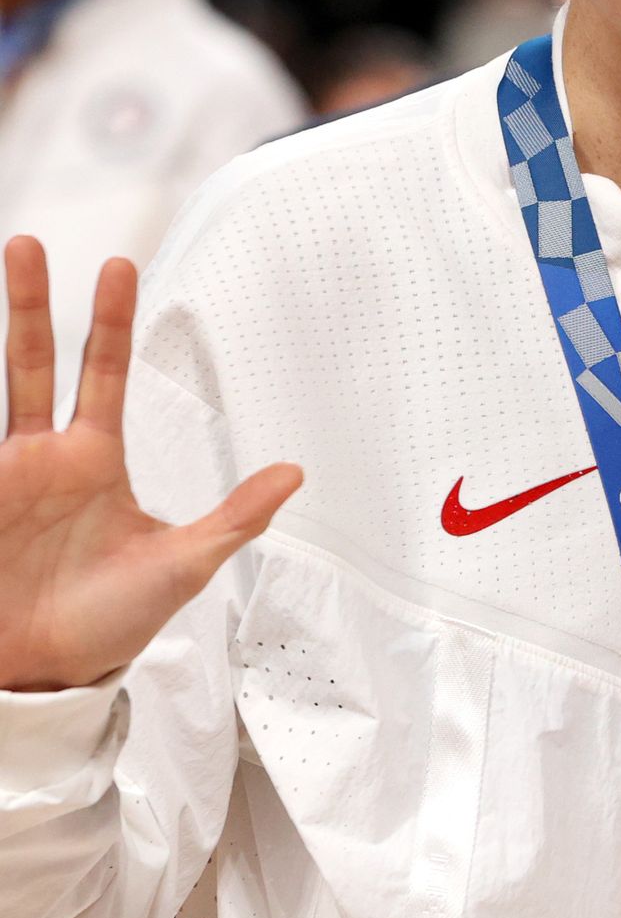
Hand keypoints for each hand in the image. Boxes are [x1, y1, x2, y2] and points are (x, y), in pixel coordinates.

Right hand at [0, 238, 301, 692]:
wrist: (45, 675)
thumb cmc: (109, 622)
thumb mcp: (183, 564)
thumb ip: (235, 516)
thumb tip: (295, 473)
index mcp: (91, 461)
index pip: (102, 373)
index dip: (109, 322)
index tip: (118, 265)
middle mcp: (40, 456)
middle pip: (31, 361)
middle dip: (29, 303)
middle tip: (30, 242)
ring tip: (6, 261)